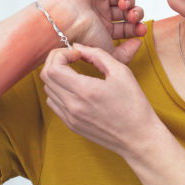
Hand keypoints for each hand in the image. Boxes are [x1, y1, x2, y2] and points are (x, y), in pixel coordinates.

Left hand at [39, 44, 159, 157]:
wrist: (138, 137)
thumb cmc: (134, 104)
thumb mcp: (121, 72)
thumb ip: (97, 55)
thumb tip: (78, 47)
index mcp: (85, 91)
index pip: (53, 68)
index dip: (61, 55)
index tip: (77, 54)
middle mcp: (73, 106)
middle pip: (46, 77)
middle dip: (56, 62)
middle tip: (72, 59)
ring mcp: (70, 118)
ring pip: (48, 90)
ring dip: (57, 76)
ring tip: (74, 72)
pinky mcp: (71, 125)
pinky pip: (54, 104)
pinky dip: (58, 91)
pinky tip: (74, 88)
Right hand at [45, 0, 146, 53]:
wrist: (66, 20)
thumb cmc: (83, 37)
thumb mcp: (108, 53)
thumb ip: (126, 54)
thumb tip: (138, 43)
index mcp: (104, 30)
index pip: (127, 28)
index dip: (137, 28)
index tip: (141, 30)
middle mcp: (102, 14)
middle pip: (128, 12)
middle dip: (135, 14)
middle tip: (132, 17)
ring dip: (130, 1)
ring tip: (123, 6)